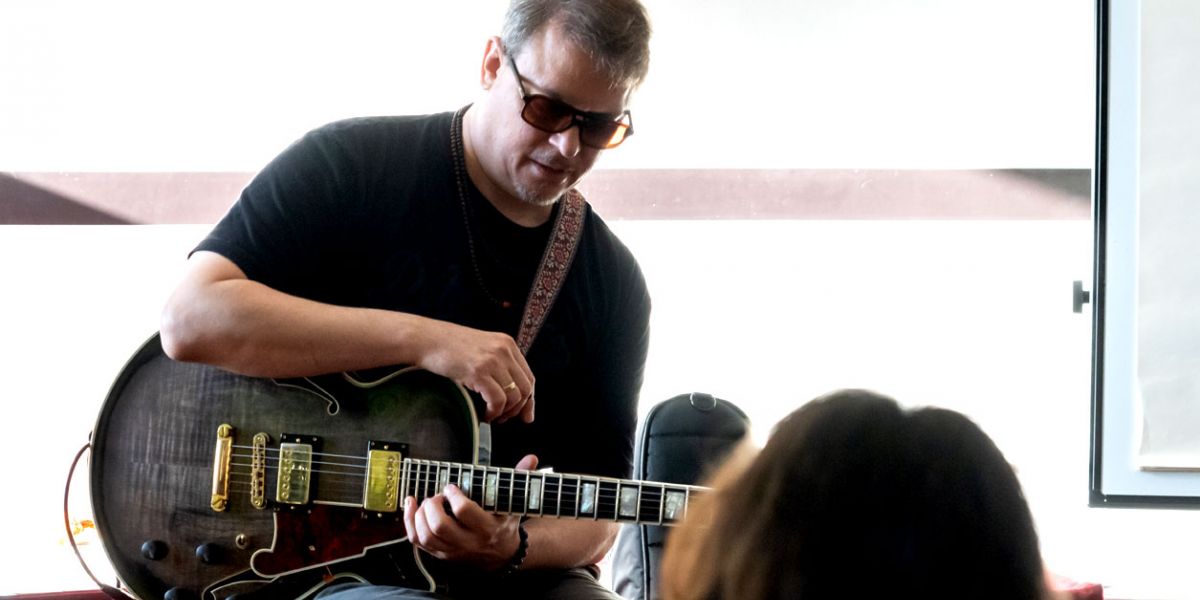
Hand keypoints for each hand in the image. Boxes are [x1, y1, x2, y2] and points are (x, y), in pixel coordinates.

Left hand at [402, 455, 537, 570]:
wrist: (501, 555)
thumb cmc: (503, 524)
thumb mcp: (513, 503)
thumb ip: (520, 479)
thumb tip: (531, 459)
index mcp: (487, 528)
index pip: (464, 511)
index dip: (454, 495)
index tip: (452, 487)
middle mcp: (468, 542)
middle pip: (440, 525)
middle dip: (433, 505)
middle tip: (437, 496)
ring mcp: (452, 550)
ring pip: (426, 535)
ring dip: (420, 514)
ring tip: (426, 501)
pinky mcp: (440, 554)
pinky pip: (417, 541)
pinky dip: (409, 522)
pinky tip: (411, 506)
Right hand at [414, 320, 534, 423]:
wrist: (425, 339)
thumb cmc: (448, 346)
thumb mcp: (480, 349)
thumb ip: (498, 365)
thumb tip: (511, 394)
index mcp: (507, 344)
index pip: (529, 377)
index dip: (529, 400)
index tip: (525, 415)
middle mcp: (504, 350)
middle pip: (525, 388)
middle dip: (517, 409)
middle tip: (503, 418)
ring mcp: (492, 360)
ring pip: (514, 397)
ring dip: (503, 413)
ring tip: (490, 415)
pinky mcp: (479, 372)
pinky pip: (498, 400)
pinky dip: (493, 412)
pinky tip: (483, 414)